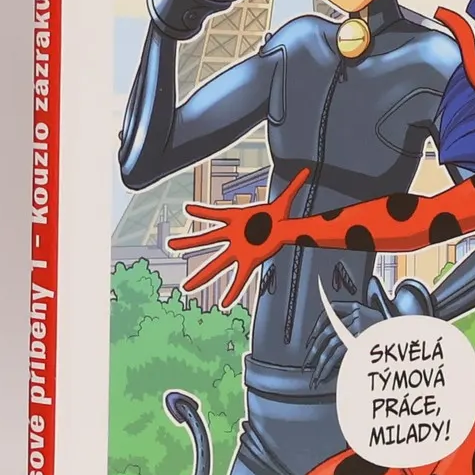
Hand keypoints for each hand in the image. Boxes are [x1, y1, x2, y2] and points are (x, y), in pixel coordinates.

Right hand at [171, 166, 311, 305]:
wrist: (288, 233)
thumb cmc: (281, 217)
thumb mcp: (285, 201)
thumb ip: (294, 185)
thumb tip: (305, 169)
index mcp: (236, 220)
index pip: (215, 214)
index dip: (201, 211)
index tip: (187, 209)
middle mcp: (234, 236)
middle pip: (206, 239)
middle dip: (188, 242)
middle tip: (169, 244)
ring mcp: (239, 249)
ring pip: (217, 263)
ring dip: (202, 275)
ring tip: (186, 287)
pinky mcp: (249, 260)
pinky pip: (240, 277)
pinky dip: (233, 291)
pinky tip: (224, 304)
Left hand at [306, 274, 435, 381]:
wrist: (410, 333)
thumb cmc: (392, 334)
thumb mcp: (375, 324)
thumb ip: (357, 327)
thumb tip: (334, 343)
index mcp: (360, 308)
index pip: (331, 312)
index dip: (318, 327)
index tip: (310, 341)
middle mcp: (358, 316)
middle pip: (328, 332)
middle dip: (315, 350)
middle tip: (307, 364)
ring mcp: (360, 328)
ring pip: (332, 346)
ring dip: (321, 364)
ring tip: (315, 377)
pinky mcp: (362, 340)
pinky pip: (339, 353)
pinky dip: (329, 365)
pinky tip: (325, 374)